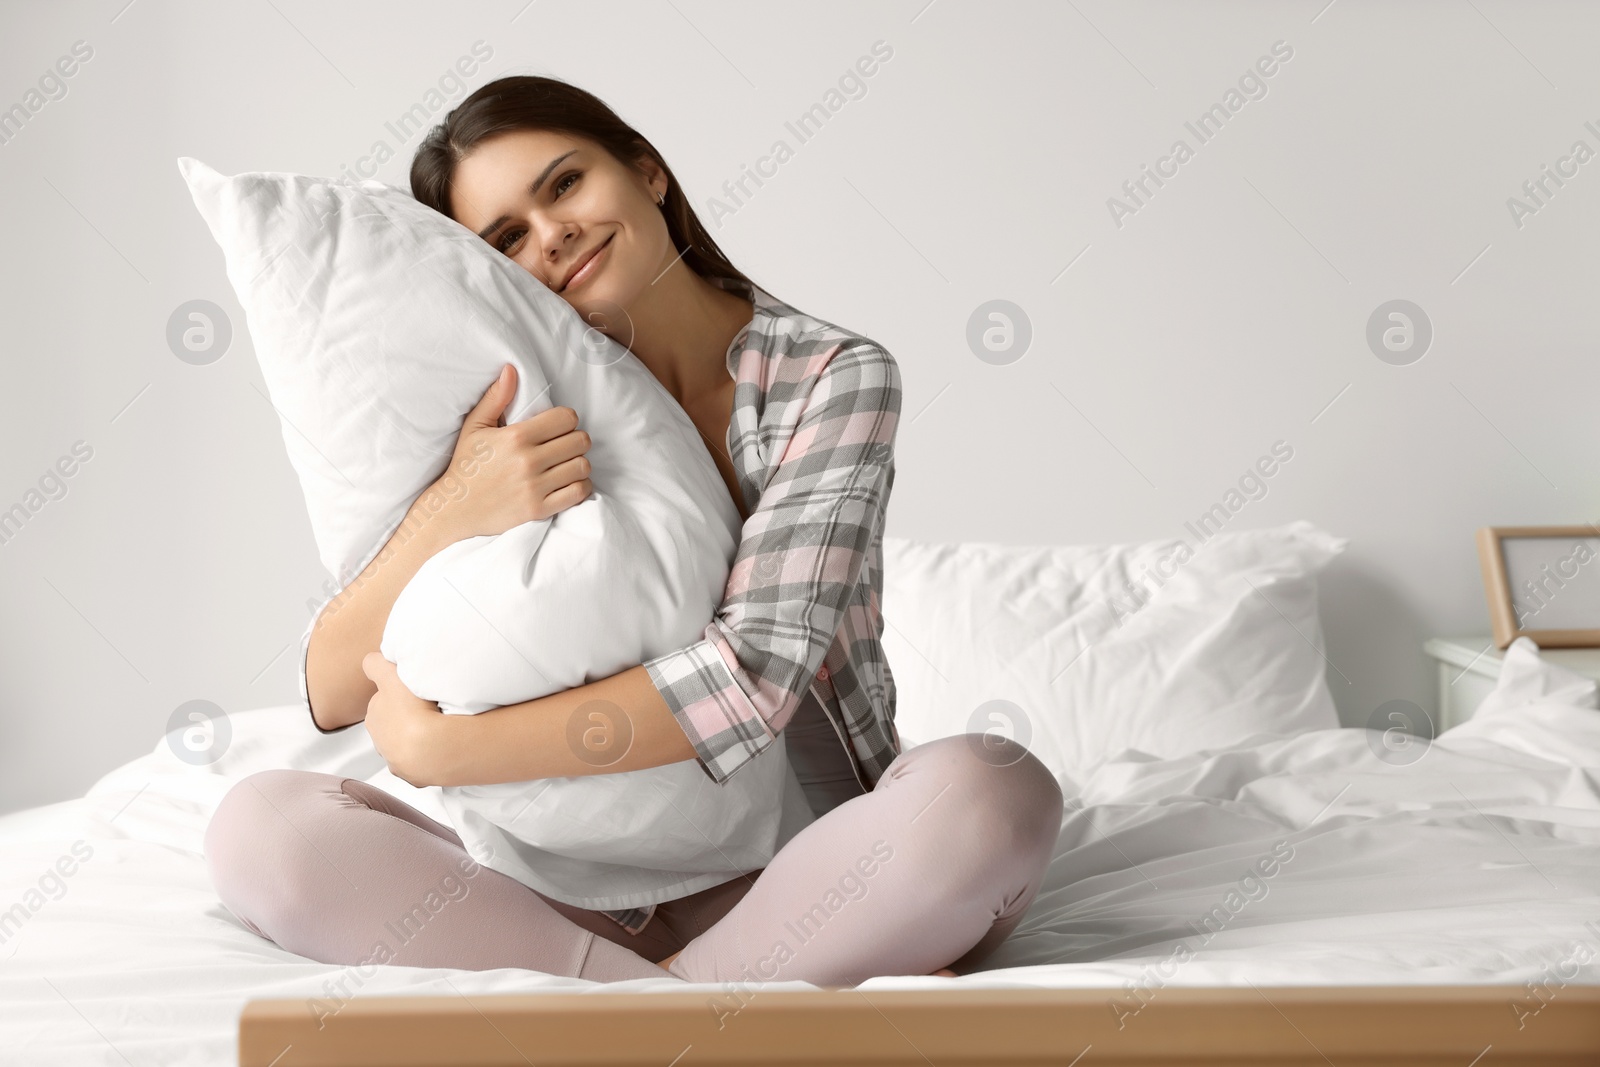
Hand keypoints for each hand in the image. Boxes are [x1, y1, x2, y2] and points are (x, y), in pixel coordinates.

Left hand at [361, 652, 445, 786]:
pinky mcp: (413, 777)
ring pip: (403, 745)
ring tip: (437, 728)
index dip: (395, 693)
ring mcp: (396, 760)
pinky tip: (440, 747)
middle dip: (404, 716)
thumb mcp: (391, 676)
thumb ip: (375, 665)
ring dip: (415, 737)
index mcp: (374, 715)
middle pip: (391, 724)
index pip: (381, 700)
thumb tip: (370, 662)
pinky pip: (419, 763)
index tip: (410, 690)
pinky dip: (426, 756)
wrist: (435, 749)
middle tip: (427, 707)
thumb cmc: (414, 710)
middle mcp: (380, 740)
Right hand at [436, 363, 594, 538]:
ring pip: (582, 466)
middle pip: (580, 441)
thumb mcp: (475, 427)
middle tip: (564, 444)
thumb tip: (511, 369)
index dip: (567, 419)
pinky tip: (569, 482)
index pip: (566, 418)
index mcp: (516, 437)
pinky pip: (578, 493)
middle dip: (576, 439)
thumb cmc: (466, 464)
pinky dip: (580, 486)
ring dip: (579, 462)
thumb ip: (496, 397)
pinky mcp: (539, 509)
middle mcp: (528, 461)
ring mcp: (535, 487)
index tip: (559, 426)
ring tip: (567, 462)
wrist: (454, 508)